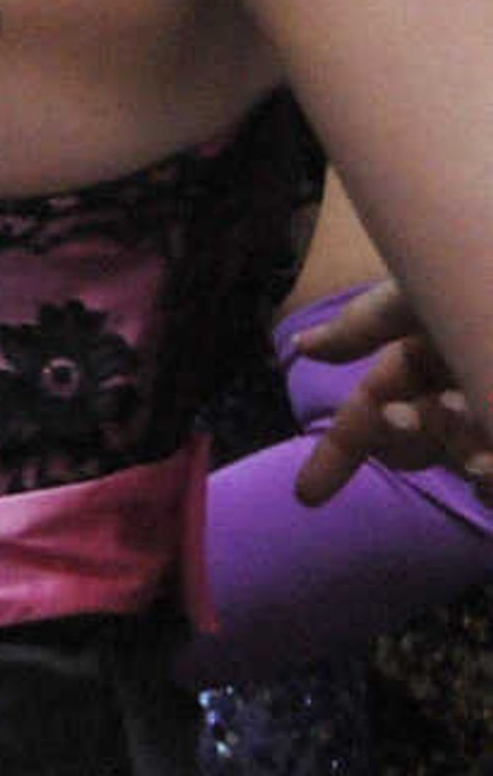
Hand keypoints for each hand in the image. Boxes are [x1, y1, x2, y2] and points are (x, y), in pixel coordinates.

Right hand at [293, 280, 492, 503]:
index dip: (337, 454)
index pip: (368, 412)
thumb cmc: (484, 278)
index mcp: (425, 360)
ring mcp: (492, 422)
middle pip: (410, 441)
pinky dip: (490, 472)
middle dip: (404, 435)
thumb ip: (364, 326)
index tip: (307, 497)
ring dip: (460, 448)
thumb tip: (302, 348)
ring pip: (462, 463)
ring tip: (477, 429)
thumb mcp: (421, 293)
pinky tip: (491, 460)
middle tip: (407, 413)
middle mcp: (460, 395)